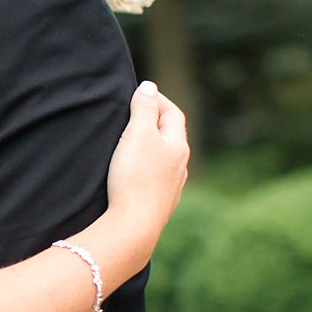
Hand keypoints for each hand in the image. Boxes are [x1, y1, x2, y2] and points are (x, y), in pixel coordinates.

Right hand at [107, 81, 189, 240]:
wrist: (134, 224)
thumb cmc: (136, 176)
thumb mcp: (138, 134)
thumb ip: (144, 108)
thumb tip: (149, 87)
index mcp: (178, 145)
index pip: (172, 113)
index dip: (157, 99)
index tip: (139, 92)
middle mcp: (180, 165)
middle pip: (170, 135)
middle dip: (154, 121)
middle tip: (133, 112)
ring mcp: (171, 186)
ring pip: (164, 158)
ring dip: (150, 145)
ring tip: (131, 141)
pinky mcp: (158, 203)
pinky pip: (155, 177)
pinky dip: (146, 166)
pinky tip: (134, 172)